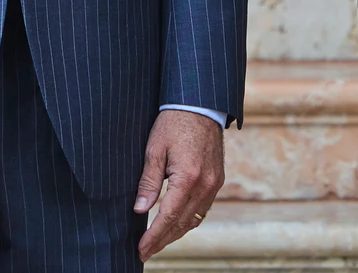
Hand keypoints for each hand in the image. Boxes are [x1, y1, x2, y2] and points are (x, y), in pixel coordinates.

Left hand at [135, 109, 224, 260]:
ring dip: (176, 234)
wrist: (201, 104)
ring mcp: (215, 183)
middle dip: (163, 241)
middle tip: (145, 252)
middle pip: (182, 224)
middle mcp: (206, 184)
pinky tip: (176, 225)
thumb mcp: (154, 149)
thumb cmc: (174, 123)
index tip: (140, 249)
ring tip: (157, 243)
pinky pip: (203, 209)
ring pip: (195, 219)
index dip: (153, 236)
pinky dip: (188, 221)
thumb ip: (148, 182)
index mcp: (188, 177)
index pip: (168, 217)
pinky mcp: (218, 180)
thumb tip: (140, 210)